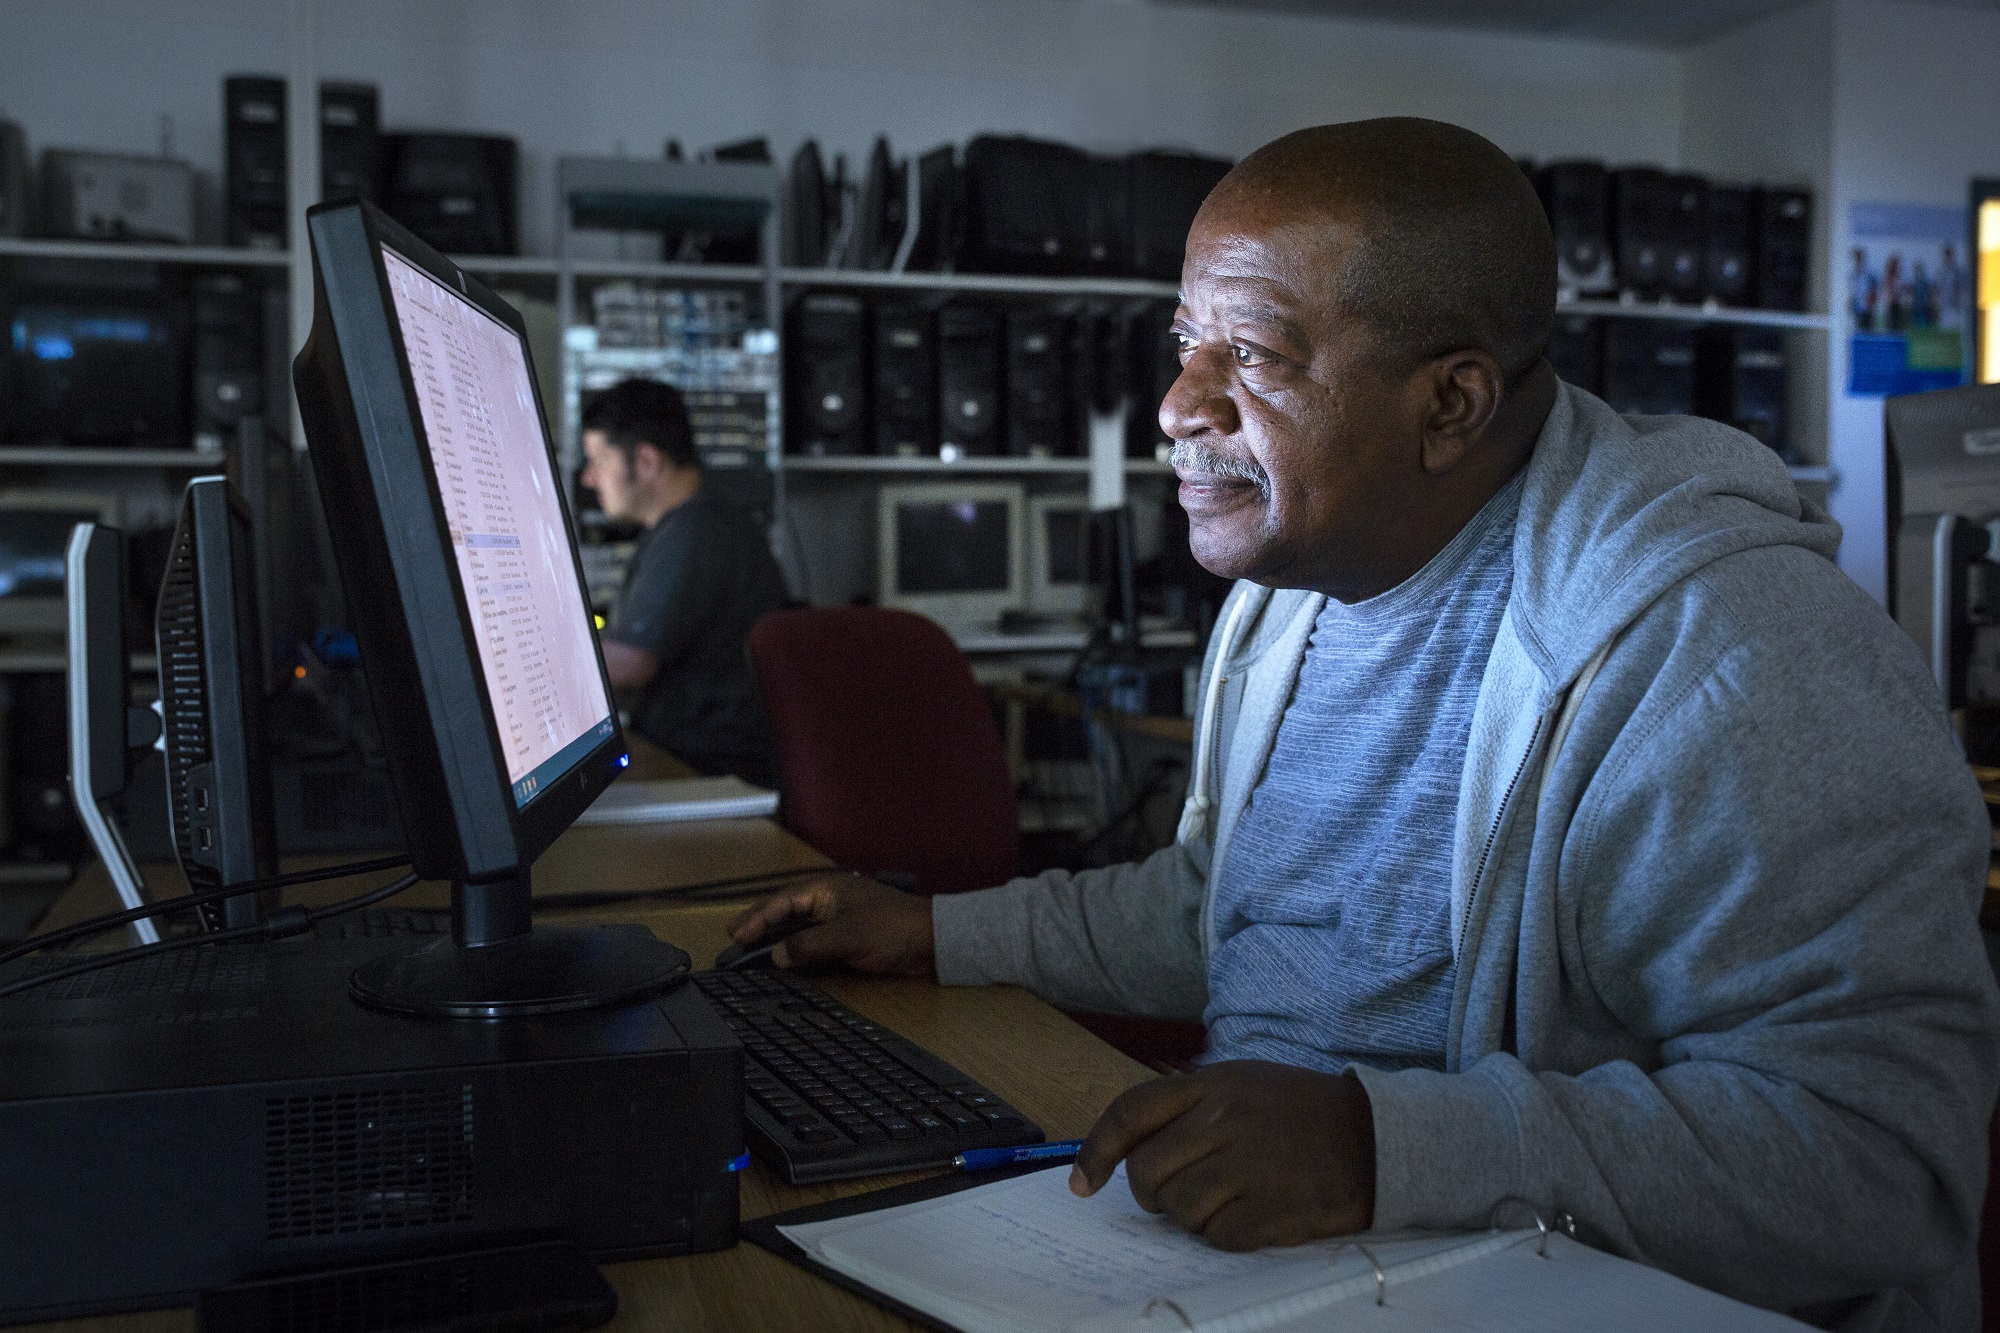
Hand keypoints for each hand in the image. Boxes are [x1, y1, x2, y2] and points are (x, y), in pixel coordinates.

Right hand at [724, 873, 935, 976]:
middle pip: (785, 911)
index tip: (735, 935)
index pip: (782, 902)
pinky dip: (795, 949)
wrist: (932, 940)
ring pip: (797, 926)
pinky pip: (812, 939)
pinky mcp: (847, 935)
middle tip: (733, 939)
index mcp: (826, 889)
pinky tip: (784, 960)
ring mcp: (838, 917)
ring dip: (775, 938)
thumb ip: (808, 945)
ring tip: (749, 950)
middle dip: (759, 925)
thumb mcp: (846, 937)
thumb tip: (777, 956)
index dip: (756, 918)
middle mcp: (828, 900)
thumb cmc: (892, 929)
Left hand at [1069, 1060, 1374, 1250]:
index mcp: (1210, 1085)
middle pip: (1146, 1172)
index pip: (1129, 1113)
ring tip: (1224, 1201)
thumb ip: (1187, 1108)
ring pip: (1178, 1210)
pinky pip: (1217, 1237)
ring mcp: (1246, 1166)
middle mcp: (1222, 1121)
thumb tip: (1129, 1151)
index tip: (1082, 1184)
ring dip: (1190, 1217)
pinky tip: (1250, 1216)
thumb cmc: (1300, 1112)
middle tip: (1177, 1194)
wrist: (1375, 1136)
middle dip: (1151, 1193)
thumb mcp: (1242, 1084)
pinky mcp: (1270, 1209)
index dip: (1096, 1152)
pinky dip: (1224, 1235)